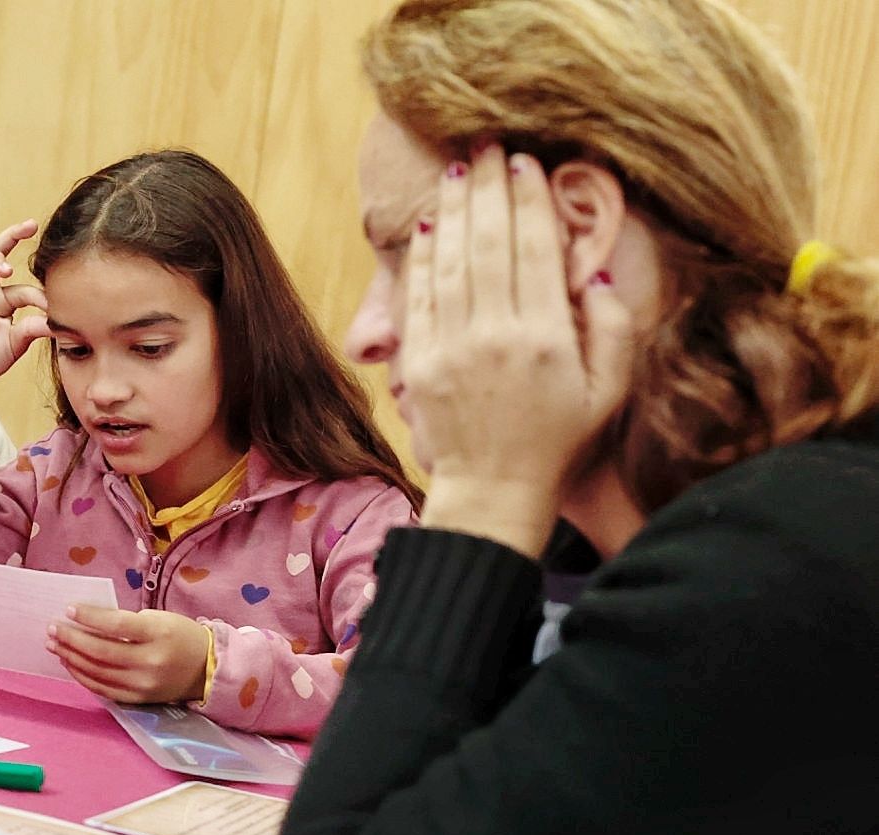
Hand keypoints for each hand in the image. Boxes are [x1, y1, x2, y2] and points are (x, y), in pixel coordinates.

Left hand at [46, 606, 211, 703]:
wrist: (206, 668)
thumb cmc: (179, 635)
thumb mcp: (158, 619)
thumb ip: (125, 622)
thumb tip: (88, 623)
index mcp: (158, 634)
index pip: (117, 626)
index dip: (90, 618)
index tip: (69, 610)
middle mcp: (150, 662)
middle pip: (102, 652)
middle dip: (72, 640)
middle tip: (53, 629)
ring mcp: (143, 684)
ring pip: (98, 672)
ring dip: (72, 658)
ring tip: (54, 645)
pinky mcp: (138, 699)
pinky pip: (103, 689)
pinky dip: (83, 676)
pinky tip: (70, 663)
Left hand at [403, 144, 634, 555]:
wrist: (493, 492)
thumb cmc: (559, 439)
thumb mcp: (610, 390)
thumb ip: (612, 327)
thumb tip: (590, 268)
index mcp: (546, 337)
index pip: (534, 249)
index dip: (529, 199)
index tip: (525, 163)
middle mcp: (496, 334)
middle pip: (490, 242)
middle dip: (487, 186)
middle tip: (487, 144)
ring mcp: (452, 347)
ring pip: (451, 260)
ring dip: (455, 207)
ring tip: (459, 167)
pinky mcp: (421, 361)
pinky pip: (420, 295)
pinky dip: (424, 255)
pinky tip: (432, 223)